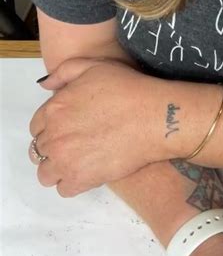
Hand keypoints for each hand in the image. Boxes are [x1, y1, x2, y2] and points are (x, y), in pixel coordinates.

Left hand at [28, 57, 161, 196]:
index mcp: (54, 108)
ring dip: (58, 168)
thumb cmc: (126, 88)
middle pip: (40, 150)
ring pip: (45, 174)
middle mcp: (54, 136)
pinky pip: (63, 189)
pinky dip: (72, 183)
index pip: (37, 126)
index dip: (52, 127)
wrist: (152, 116)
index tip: (68, 128)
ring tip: (79, 161)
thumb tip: (45, 86)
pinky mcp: (80, 180)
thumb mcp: (93, 66)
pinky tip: (88, 171)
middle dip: (55, 147)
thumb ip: (63, 72)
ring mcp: (65, 160)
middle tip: (76, 144)